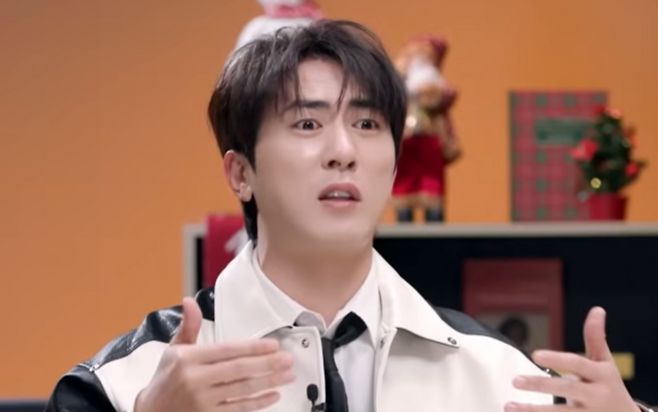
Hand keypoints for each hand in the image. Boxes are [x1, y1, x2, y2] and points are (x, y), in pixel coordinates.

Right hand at [135, 297, 294, 411]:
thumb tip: (189, 302)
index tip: (272, 345)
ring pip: (242, 389)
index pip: (226, 350)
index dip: (252, 347)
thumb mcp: (173, 349)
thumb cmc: (166, 379)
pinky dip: (258, 403)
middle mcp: (195, 380)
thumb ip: (188, 326)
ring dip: (268, 382)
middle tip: (287, 359)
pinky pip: (239, 409)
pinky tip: (273, 395)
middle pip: (238, 370)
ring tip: (287, 375)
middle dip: (267, 364)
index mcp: (187, 359)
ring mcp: (203, 401)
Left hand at [505, 307, 637, 411]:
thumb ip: (596, 338)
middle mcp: (596, 396)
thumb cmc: (609, 386)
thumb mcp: (605, 362)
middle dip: (541, 385)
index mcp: (601, 375)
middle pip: (567, 390)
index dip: (557, 360)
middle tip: (515, 381)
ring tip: (508, 406)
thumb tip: (597, 309)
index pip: (577, 364)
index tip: (535, 355)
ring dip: (533, 411)